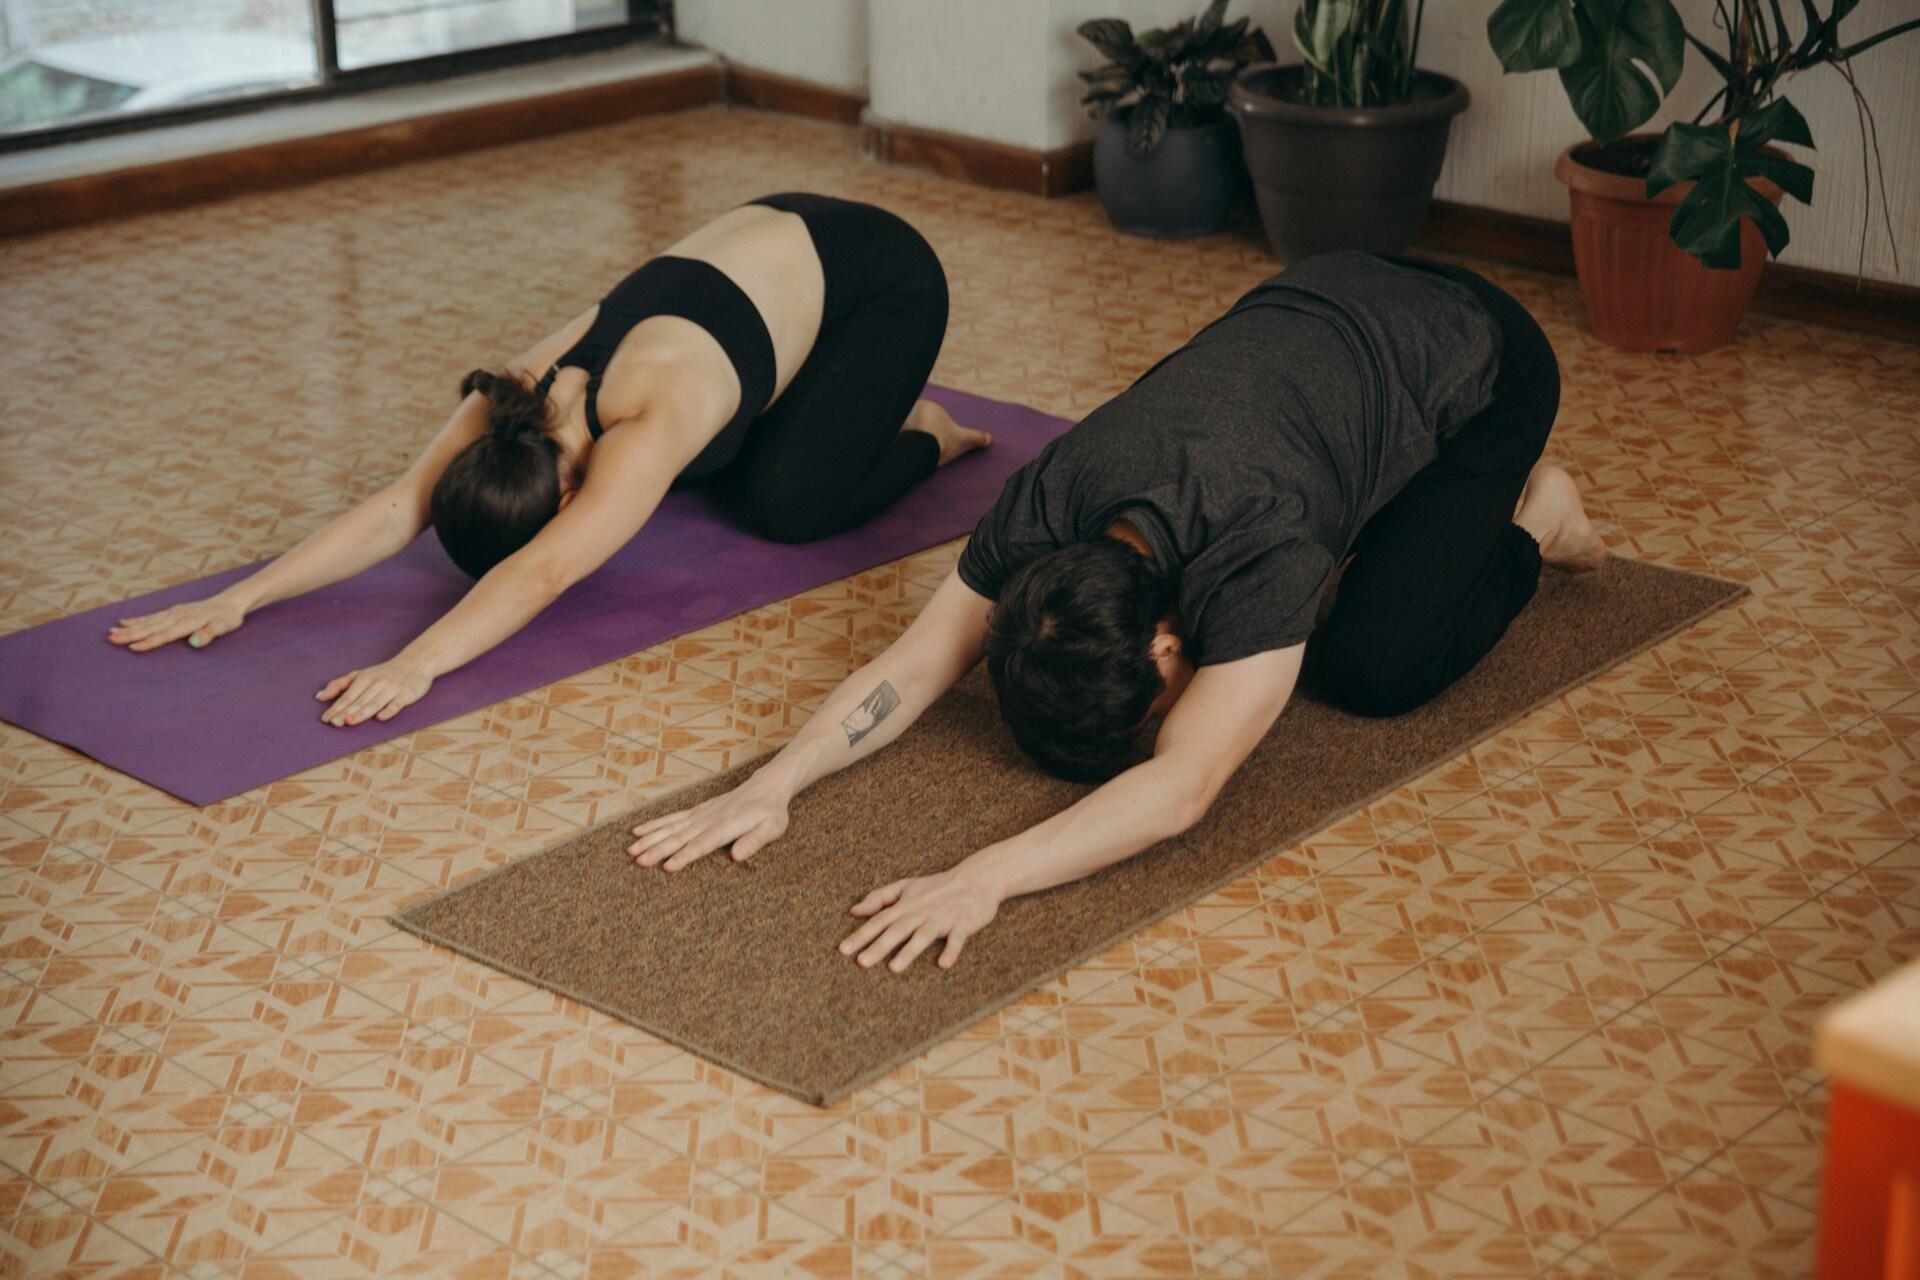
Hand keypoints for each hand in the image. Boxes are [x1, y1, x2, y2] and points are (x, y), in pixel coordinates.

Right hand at [108, 595, 244, 651]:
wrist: (230, 603)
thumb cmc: (228, 618)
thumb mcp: (223, 627)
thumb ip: (209, 634)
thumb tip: (194, 643)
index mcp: (187, 622)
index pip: (165, 635)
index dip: (149, 642)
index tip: (132, 648)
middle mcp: (176, 616)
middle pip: (150, 627)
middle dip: (130, 634)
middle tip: (110, 639)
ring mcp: (173, 612)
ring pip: (147, 621)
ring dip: (129, 627)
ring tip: (110, 632)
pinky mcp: (172, 611)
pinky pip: (151, 616)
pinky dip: (137, 619)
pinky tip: (123, 621)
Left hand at [316, 659, 432, 726]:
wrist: (416, 662)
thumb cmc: (384, 672)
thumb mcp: (360, 674)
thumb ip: (339, 684)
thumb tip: (319, 697)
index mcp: (364, 679)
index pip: (347, 696)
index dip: (336, 707)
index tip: (325, 719)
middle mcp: (376, 683)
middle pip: (359, 701)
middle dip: (346, 712)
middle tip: (334, 723)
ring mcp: (392, 689)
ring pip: (375, 703)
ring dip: (363, 712)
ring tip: (350, 721)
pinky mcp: (406, 694)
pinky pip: (397, 704)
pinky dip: (389, 710)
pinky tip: (381, 717)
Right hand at [628, 775, 790, 870]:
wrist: (766, 787)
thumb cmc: (770, 812)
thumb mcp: (772, 828)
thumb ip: (755, 841)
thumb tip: (737, 857)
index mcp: (727, 825)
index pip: (703, 843)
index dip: (685, 855)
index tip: (668, 867)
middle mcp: (709, 818)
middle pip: (680, 836)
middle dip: (658, 849)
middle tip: (639, 861)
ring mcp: (701, 813)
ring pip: (671, 826)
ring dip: (651, 838)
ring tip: (631, 850)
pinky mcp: (697, 811)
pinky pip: (672, 818)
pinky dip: (655, 824)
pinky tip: (639, 831)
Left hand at [840, 863, 1001, 972]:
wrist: (977, 878)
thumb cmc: (937, 886)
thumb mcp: (906, 886)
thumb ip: (880, 898)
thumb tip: (854, 911)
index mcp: (906, 905)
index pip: (879, 920)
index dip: (861, 935)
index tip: (843, 950)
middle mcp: (921, 912)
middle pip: (897, 930)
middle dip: (879, 946)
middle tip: (861, 962)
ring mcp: (942, 918)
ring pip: (923, 935)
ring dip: (909, 951)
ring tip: (894, 968)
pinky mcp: (963, 924)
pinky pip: (957, 939)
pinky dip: (951, 950)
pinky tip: (943, 964)